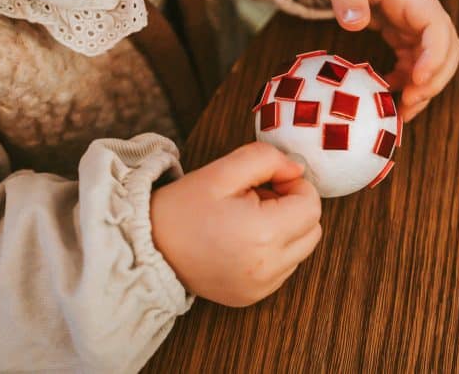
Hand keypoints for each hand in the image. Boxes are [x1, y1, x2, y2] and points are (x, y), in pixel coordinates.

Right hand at [150, 142, 321, 306]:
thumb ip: (266, 159)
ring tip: (246, 219)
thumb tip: (296, 169)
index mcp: (263, 234)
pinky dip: (272, 251)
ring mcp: (261, 287)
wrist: (146, 248)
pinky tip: (241, 240)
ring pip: (300, 250)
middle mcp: (267, 267)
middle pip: (312, 230)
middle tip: (258, 197)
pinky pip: (282, 269)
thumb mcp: (221, 170)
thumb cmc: (181, 209)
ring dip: (284, 230)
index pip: (311, 205)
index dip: (295, 185)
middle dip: (293, 207)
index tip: (271, 180)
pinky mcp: (251, 297)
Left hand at [310, 0, 458, 120]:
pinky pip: (414, 62)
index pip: (438, 26)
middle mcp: (418, 10)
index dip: (434, 57)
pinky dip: (408, 83)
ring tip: (400, 113)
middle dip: (435, 81)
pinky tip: (389, 95)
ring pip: (434, 60)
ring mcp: (412, 22)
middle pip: (447, 49)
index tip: (416, 82)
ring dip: (424, 88)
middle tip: (408, 106)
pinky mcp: (401, 31)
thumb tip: (355, 23)